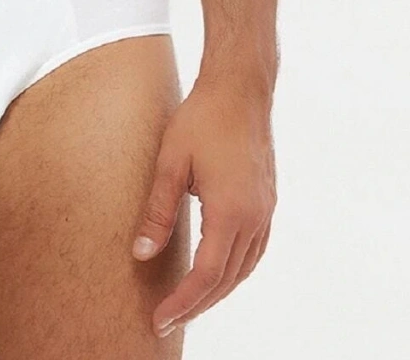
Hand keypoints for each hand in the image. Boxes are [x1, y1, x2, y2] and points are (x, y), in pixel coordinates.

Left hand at [131, 75, 276, 338]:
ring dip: (217, 291)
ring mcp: (265, 211)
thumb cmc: (202, 119)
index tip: (160, 320)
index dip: (183, 303)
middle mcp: (254, 218)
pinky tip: (217, 271)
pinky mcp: (267, 202)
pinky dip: (234, 270)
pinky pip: (253, 251)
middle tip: (167, 320)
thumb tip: (141, 253)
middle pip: (227, 280)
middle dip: (197, 304)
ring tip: (188, 302)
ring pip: (244, 269)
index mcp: (230, 212)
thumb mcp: (171, 163)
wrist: (239, 89)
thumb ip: (157, 211)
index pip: (207, 276)